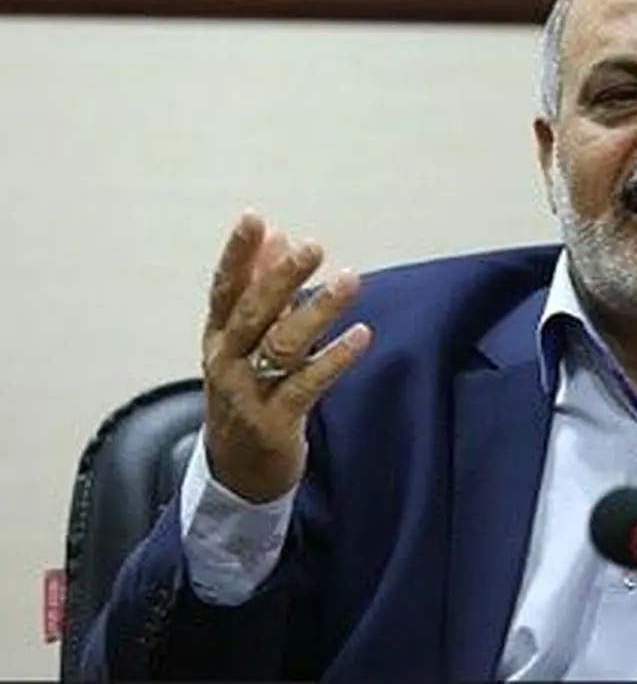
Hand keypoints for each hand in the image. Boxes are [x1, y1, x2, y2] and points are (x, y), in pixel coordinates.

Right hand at [201, 211, 371, 502]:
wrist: (236, 474)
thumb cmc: (246, 395)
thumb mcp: (245, 343)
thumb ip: (260, 290)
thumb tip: (275, 236)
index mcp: (218, 338)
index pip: (224, 289)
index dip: (237, 254)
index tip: (254, 218)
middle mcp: (226, 363)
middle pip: (252, 313)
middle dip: (281, 277)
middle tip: (312, 246)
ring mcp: (248, 395)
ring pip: (282, 346)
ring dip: (317, 310)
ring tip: (350, 279)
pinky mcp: (274, 423)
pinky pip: (307, 385)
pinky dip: (334, 358)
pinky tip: (361, 334)